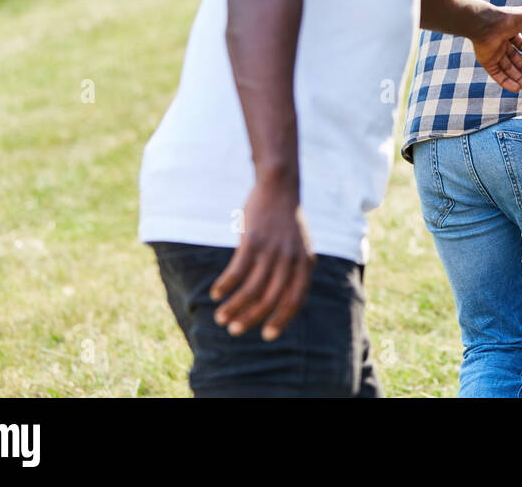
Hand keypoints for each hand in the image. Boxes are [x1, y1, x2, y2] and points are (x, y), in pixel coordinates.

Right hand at [211, 177, 313, 340]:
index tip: (267, 335)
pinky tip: (216, 293)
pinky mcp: (253, 240)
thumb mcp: (299, 246)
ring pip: (252, 288)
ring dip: (234, 306)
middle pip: (271, 298)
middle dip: (251, 318)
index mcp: (305, 263)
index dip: (281, 320)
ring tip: (221, 317)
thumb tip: (278, 300)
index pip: (295, 299)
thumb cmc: (286, 221)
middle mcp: (290, 259)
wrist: (279, 186)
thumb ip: (293, 270)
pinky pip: (237, 270)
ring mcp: (272, 249)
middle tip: (234, 330)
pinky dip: (226, 285)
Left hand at [470, 5, 521, 93]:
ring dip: (519, 80)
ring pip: (508, 71)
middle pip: (515, 60)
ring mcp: (493, 54)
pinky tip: (517, 89)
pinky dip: (506, 83)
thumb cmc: (506, 18)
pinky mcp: (486, 62)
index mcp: (508, 32)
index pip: (519, 43)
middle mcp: (500, 44)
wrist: (486, 24)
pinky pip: (497, 75)